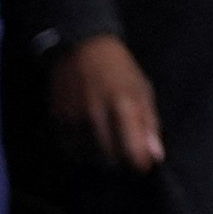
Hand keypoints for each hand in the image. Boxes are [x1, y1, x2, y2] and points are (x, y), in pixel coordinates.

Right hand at [46, 34, 165, 171]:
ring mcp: (73, 120)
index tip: (143, 164)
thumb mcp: (142, 90)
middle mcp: (96, 114)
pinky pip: (72, 152)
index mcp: (123, 103)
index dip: (139, 162)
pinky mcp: (57, 122)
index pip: (131, 150)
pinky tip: (90, 137)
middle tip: (125, 147)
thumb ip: (149, 124)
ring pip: (90, 158)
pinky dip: (83, 151)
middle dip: (122, 160)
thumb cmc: (119, 70)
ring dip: (101, 156)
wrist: (81, 48)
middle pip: (111, 159)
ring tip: (107, 139)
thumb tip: (155, 157)